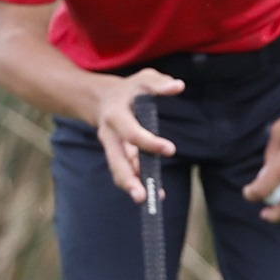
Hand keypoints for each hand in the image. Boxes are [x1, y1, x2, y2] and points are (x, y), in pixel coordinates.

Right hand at [89, 69, 183, 199]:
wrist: (102, 98)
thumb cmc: (130, 89)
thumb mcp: (143, 78)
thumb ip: (159, 82)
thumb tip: (177, 86)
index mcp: (116, 116)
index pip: (132, 133)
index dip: (150, 143)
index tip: (171, 150)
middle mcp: (110, 135)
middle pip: (117, 161)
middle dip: (128, 179)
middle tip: (142, 197)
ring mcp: (112, 148)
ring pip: (119, 171)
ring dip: (132, 187)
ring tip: (147, 201)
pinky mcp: (118, 156)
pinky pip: (126, 171)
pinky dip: (138, 183)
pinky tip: (154, 193)